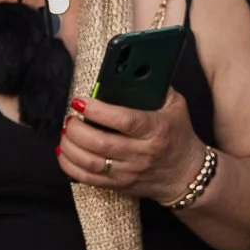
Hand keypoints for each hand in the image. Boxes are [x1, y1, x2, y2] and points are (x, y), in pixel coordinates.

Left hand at [57, 92, 203, 202]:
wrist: (186, 173)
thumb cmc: (177, 133)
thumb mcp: (175, 106)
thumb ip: (154, 86)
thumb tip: (129, 64)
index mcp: (156, 130)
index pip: (124, 121)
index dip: (97, 111)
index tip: (79, 101)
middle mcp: (142, 153)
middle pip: (101, 143)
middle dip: (77, 129)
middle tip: (70, 117)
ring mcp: (129, 172)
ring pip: (90, 162)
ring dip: (70, 146)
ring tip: (65, 132)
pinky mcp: (119, 185)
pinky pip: (87, 178)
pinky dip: (69, 165)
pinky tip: (64, 151)